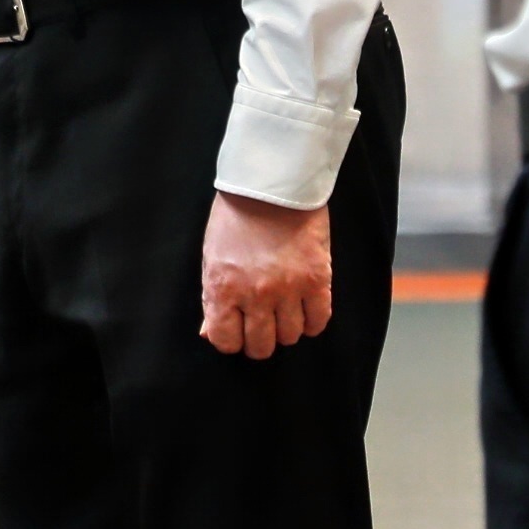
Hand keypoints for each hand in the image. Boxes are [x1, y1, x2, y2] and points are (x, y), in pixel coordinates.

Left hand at [200, 190, 333, 357]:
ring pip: (290, 336)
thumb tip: (209, 333)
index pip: (226, 341)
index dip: (232, 339)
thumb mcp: (213, 256)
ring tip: (284, 310)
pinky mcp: (317, 279)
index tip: (238, 329)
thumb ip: (212, 298)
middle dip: (260, 339)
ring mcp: (288, 289)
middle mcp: (255, 295)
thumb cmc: (236, 216)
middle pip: (261, 346)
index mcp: (222, 288)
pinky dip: (312, 322)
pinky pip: (319, 320)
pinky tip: (305, 309)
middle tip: (262, 323)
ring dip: (286, 328)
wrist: (272, 183)